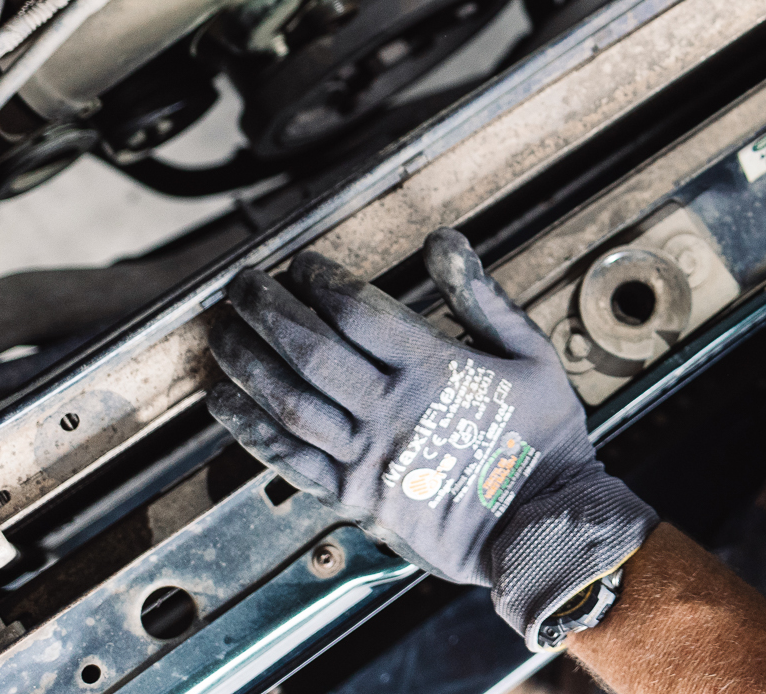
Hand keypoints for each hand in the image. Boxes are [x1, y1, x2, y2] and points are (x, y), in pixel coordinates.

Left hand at [207, 230, 656, 650]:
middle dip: (266, 308)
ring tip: (223, 332)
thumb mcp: (529, 353)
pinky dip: (248, 428)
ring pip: (287, 400)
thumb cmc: (542, 439)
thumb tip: (443, 242)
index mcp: (432, 367)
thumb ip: (480, 295)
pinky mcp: (353, 495)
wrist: (539, 523)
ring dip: (247, 361)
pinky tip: (226, 401)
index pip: (354, 309)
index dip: (318, 280)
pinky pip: (287, 458)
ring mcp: (367, 455)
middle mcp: (390, 409)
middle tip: (243, 284)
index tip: (301, 265)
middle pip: (308, 347)